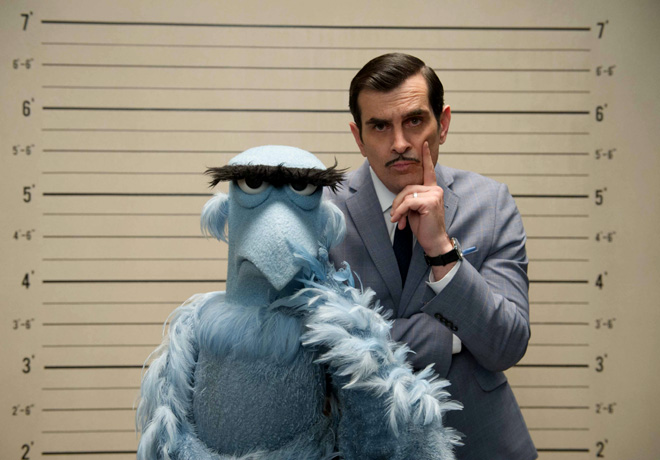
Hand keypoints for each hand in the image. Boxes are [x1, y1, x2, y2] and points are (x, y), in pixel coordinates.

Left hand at [390, 142, 453, 269]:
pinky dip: (401, 212)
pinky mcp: (430, 202)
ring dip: (398, 209)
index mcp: (432, 189)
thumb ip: (410, 199)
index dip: (426, 157)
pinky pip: (408, 203)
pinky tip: (400, 221)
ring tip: (398, 221)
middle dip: (397, 203)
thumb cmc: (425, 227)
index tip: (423, 143)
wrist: (434, 242)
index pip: (428, 170)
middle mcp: (435, 189)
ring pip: (406, 195)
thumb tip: (399, 199)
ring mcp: (434, 194)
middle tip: (395, 217)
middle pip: (408, 188)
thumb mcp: (415, 210)